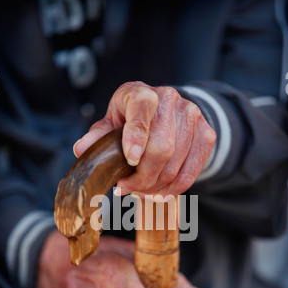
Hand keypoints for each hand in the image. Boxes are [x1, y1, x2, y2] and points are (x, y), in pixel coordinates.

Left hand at [74, 81, 215, 196]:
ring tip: (141, 192)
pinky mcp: (206, 133)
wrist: (167, 108)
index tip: (130, 160)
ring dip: (155, 187)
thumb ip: (99, 135)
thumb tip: (81, 149)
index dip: (136, 136)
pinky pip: (192, 172)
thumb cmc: (132, 117)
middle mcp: (170, 100)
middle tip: (127, 189)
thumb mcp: (112, 121)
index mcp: (141, 93)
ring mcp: (192, 116)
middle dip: (142, 177)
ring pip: (175, 165)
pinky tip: (160, 193)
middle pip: (161, 149)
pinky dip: (174, 189)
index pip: (141, 109)